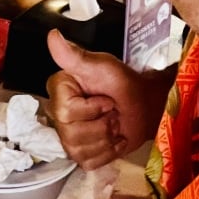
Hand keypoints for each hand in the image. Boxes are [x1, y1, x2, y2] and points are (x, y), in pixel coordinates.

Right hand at [45, 29, 153, 169]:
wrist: (145, 106)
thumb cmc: (124, 83)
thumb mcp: (103, 66)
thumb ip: (75, 55)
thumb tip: (52, 35)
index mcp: (59, 90)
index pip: (65, 112)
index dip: (91, 108)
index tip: (106, 98)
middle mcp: (57, 114)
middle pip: (71, 135)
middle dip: (102, 125)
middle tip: (113, 111)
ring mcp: (67, 137)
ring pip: (79, 150)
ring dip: (106, 139)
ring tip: (114, 124)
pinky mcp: (81, 155)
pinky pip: (89, 162)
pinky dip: (108, 153)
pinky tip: (114, 139)